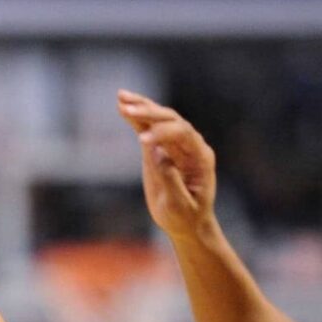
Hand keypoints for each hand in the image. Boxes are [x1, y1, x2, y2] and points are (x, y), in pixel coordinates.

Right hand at [116, 91, 218, 238]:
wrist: (188, 223)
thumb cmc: (186, 217)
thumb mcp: (179, 206)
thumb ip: (170, 180)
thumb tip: (157, 153)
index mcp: (200, 157)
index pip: (184, 134)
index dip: (163, 134)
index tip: (142, 142)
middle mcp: (190, 144)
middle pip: (171, 119)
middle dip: (149, 113)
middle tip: (127, 110)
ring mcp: (175, 144)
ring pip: (160, 118)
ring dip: (141, 107)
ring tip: (121, 97)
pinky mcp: (160, 147)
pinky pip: (148, 127)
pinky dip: (136, 116)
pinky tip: (122, 105)